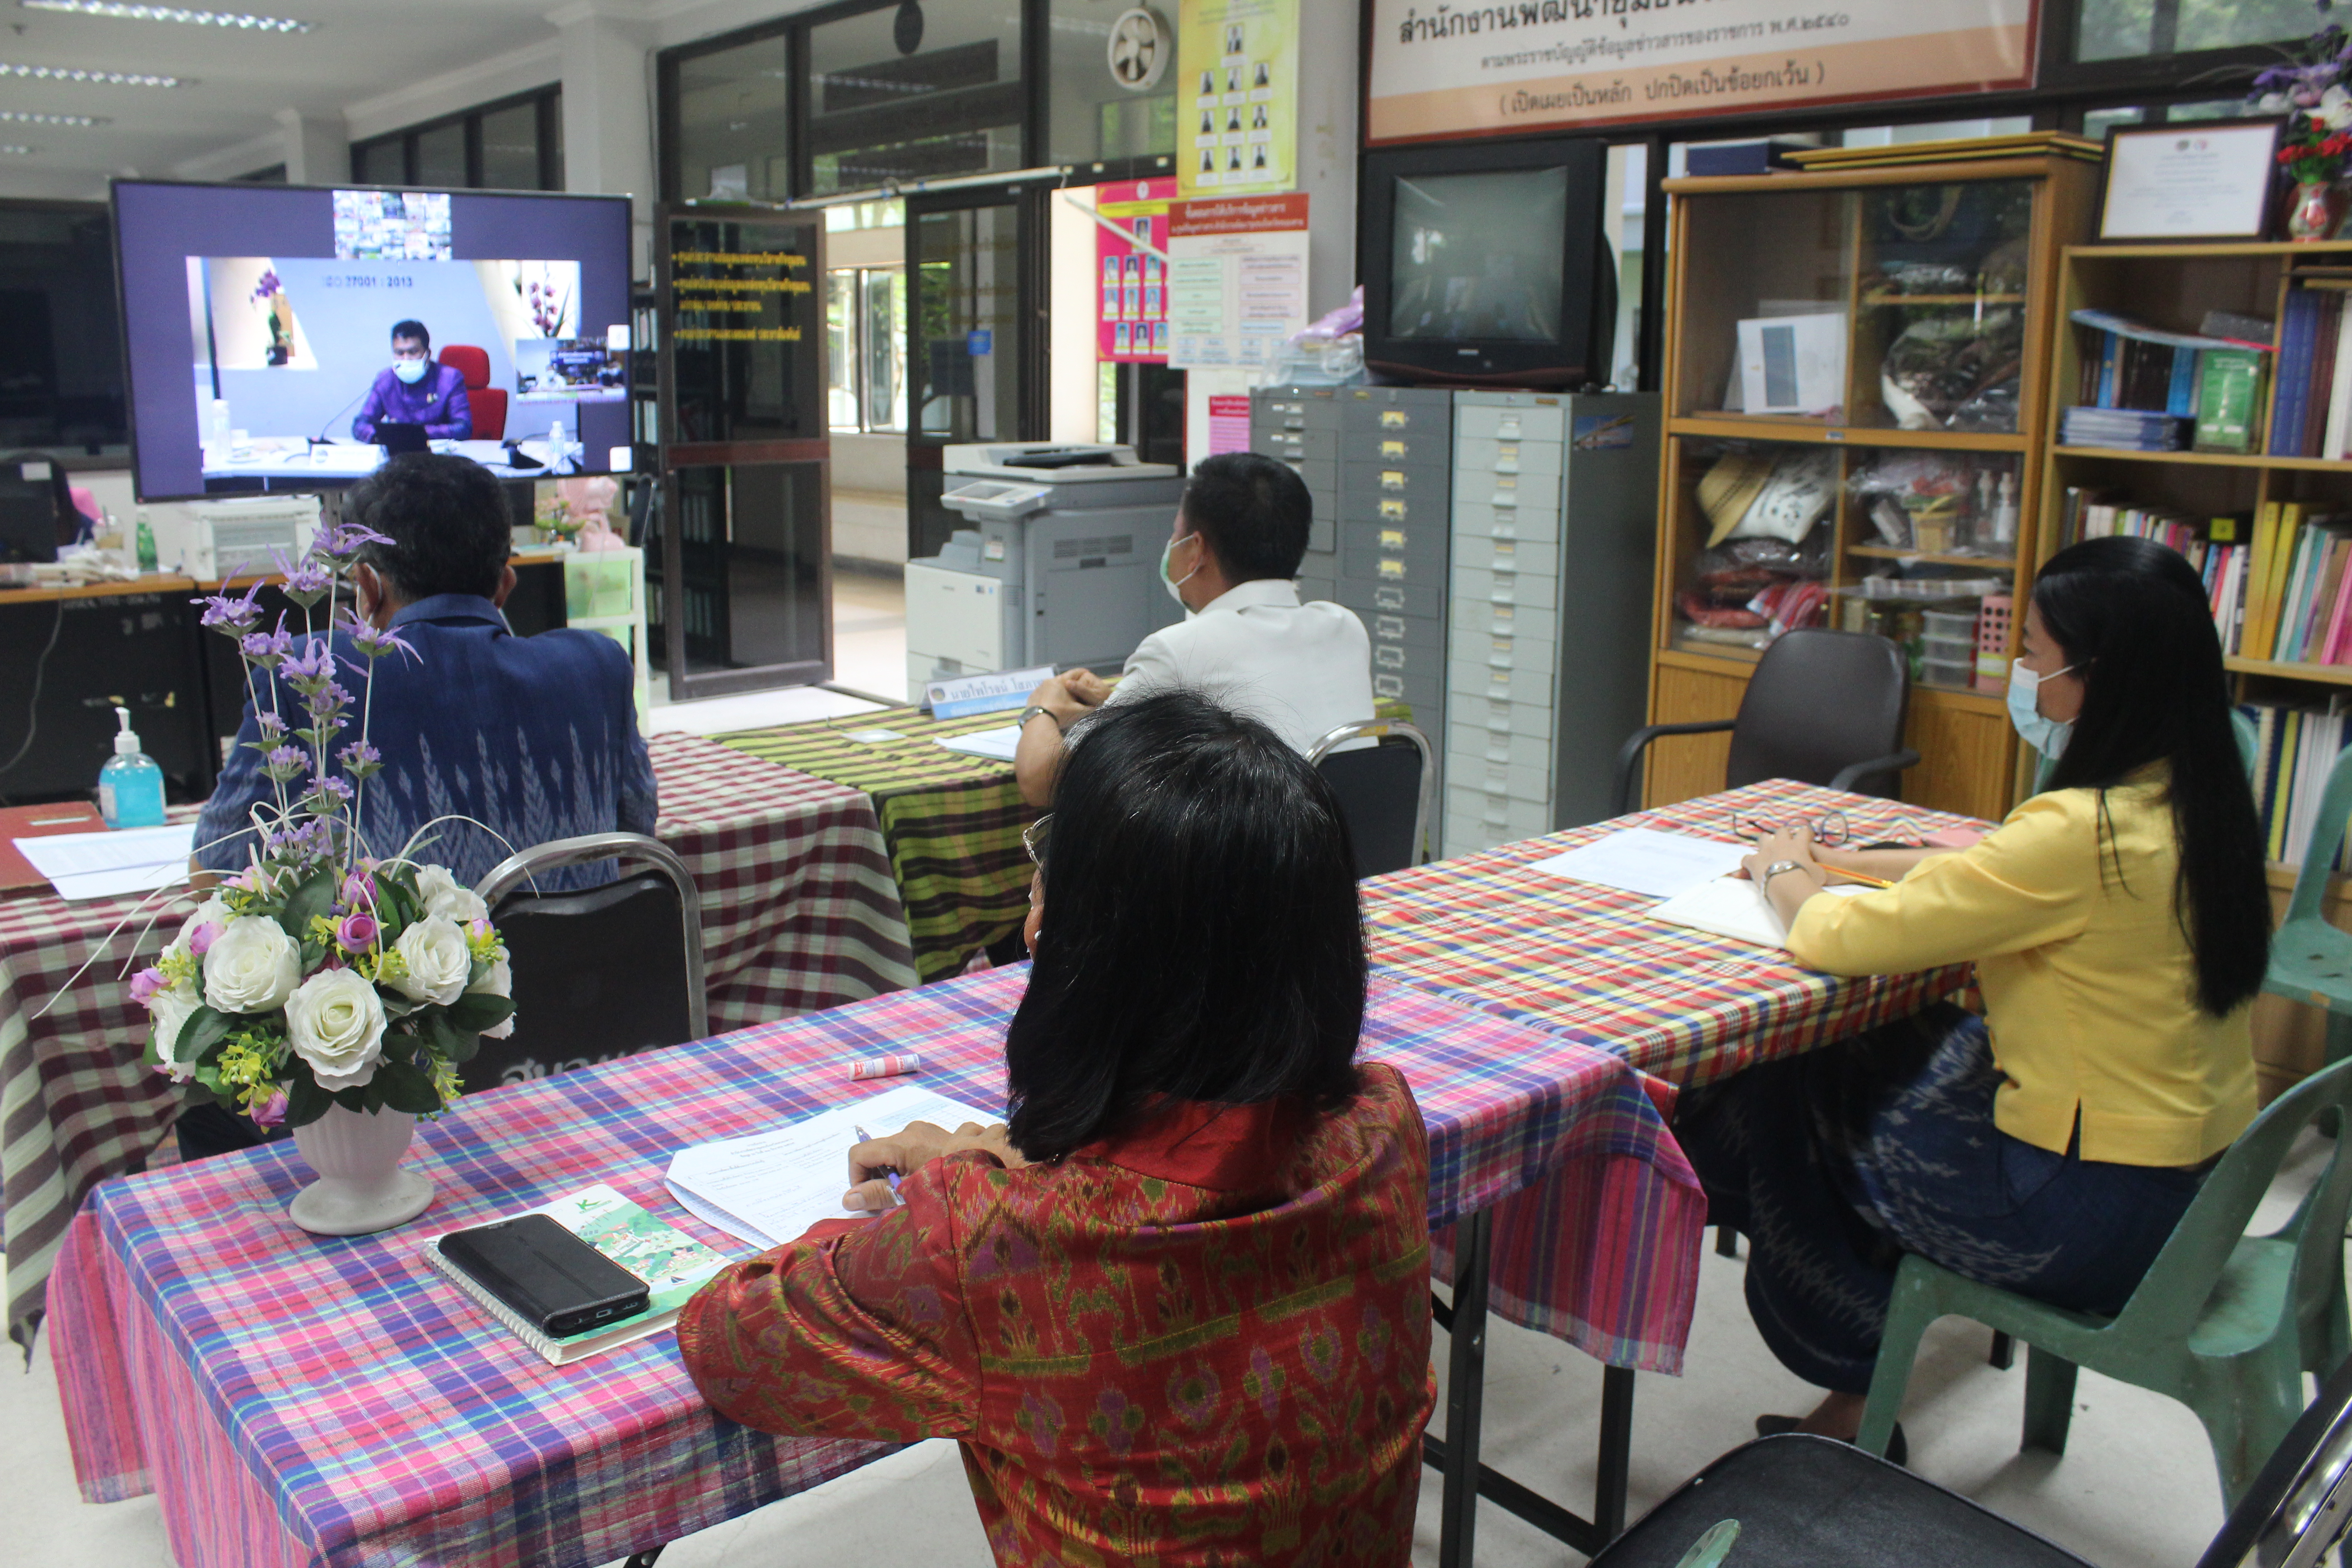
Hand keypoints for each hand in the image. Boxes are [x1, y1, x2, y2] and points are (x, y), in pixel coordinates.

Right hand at [843, 1120, 1023, 1211]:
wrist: (1003, 1166)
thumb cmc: (952, 1184)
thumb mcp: (912, 1195)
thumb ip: (878, 1195)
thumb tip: (847, 1198)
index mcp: (902, 1143)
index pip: (859, 1153)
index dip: (856, 1177)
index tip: (868, 1198)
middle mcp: (916, 1130)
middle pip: (884, 1152)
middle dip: (885, 1176)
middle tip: (900, 1199)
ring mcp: (937, 1130)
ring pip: (909, 1150)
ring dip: (911, 1170)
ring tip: (929, 1190)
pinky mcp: (956, 1133)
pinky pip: (935, 1145)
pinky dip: (935, 1161)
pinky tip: (949, 1177)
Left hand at [1024, 670, 1103, 726]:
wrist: (1039, 724)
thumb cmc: (1061, 714)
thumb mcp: (1079, 711)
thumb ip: (1090, 707)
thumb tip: (1098, 705)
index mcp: (1061, 681)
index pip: (1075, 673)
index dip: (1083, 675)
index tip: (1088, 677)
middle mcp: (1048, 681)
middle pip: (1062, 681)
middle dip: (1070, 687)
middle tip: (1076, 695)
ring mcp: (1037, 689)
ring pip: (1051, 688)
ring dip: (1057, 693)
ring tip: (1063, 703)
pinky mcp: (1030, 698)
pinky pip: (1042, 696)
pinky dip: (1047, 700)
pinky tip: (1050, 708)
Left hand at [1739, 826, 1819, 886]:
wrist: (1787, 885)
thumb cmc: (1807, 879)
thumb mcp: (1819, 873)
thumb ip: (1815, 866)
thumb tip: (1814, 868)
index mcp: (1798, 844)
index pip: (1804, 831)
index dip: (1806, 833)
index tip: (1808, 837)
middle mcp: (1781, 843)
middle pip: (1782, 831)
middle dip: (1784, 835)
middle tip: (1786, 844)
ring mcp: (1765, 851)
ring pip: (1763, 838)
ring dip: (1765, 842)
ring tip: (1768, 850)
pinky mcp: (1754, 861)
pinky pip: (1746, 858)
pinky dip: (1748, 862)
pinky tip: (1750, 866)